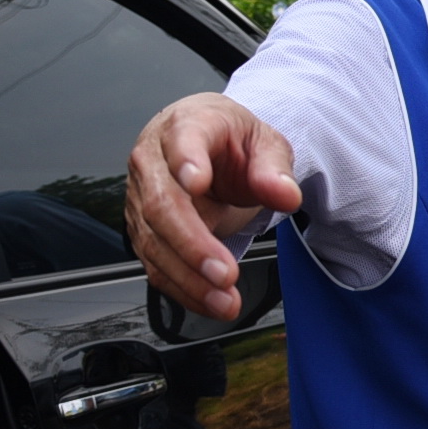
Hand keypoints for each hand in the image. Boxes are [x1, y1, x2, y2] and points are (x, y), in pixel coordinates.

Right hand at [125, 92, 301, 320]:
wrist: (207, 145)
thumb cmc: (232, 142)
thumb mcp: (265, 144)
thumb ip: (274, 168)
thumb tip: (286, 194)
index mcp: (186, 126)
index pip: (181, 140)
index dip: (187, 162)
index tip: (198, 183)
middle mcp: (153, 161)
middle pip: (161, 204)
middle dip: (192, 244)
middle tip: (225, 272)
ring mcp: (141, 197)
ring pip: (153, 242)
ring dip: (188, 278)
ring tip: (225, 301)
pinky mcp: (143, 229)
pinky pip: (155, 264)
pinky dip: (182, 288)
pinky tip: (210, 302)